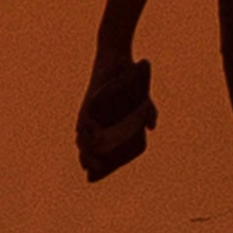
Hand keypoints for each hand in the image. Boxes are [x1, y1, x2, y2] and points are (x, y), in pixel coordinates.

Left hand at [72, 55, 156, 182]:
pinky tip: (85, 137)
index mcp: (102, 121)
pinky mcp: (89, 100)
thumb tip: (151, 127)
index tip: (92, 174)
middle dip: (87, 158)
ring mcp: (89, 109)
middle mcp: (93, 117)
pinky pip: (83, 117)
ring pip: (81, 133)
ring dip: (84, 147)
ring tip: (88, 160)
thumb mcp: (142, 100)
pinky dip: (83, 128)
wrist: (120, 59)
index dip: (93, 159)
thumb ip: (147, 114)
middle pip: (85, 142)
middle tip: (92, 171)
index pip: (94, 144)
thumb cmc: (128, 82)